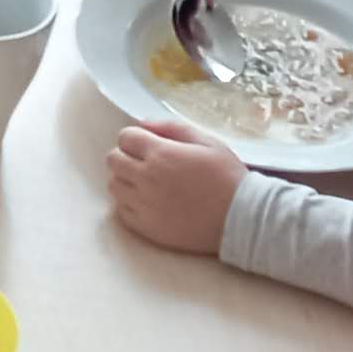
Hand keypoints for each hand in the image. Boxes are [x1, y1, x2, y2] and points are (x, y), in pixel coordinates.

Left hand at [105, 121, 244, 253]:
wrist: (240, 218)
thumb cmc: (226, 175)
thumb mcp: (206, 141)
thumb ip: (172, 128)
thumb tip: (142, 123)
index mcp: (161, 154)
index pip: (125, 137)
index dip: (136, 137)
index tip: (148, 144)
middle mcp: (145, 178)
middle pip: (113, 160)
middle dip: (126, 155)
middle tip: (146, 162)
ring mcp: (143, 205)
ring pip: (113, 185)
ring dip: (125, 179)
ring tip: (147, 183)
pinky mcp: (145, 227)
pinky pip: (121, 211)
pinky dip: (129, 203)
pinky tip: (148, 202)